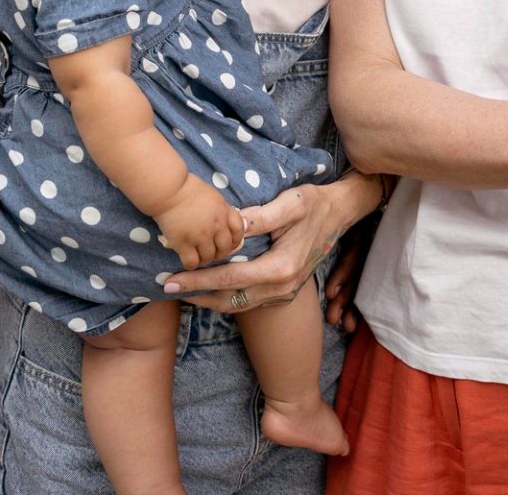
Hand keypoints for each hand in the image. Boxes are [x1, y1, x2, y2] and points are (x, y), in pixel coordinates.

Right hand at [154, 174, 244, 269]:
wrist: (168, 190)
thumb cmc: (187, 187)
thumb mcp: (212, 195)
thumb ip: (220, 208)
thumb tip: (224, 219)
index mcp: (223, 210)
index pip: (238, 230)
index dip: (235, 240)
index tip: (229, 243)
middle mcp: (216, 225)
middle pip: (225, 248)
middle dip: (220, 253)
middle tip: (212, 253)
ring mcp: (200, 236)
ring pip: (209, 258)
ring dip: (205, 259)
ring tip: (198, 256)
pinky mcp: (184, 244)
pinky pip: (192, 262)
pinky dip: (191, 264)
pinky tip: (187, 260)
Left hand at [162, 175, 378, 311]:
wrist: (340, 213)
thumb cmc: (315, 204)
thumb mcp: (291, 203)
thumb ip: (261, 216)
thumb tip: (232, 225)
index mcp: (281, 267)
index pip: (230, 278)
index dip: (199, 280)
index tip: (172, 279)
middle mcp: (282, 286)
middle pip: (230, 298)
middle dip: (197, 295)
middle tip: (167, 288)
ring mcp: (284, 292)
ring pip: (238, 304)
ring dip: (209, 300)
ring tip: (183, 292)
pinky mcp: (283, 290)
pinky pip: (248, 301)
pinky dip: (225, 298)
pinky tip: (209, 290)